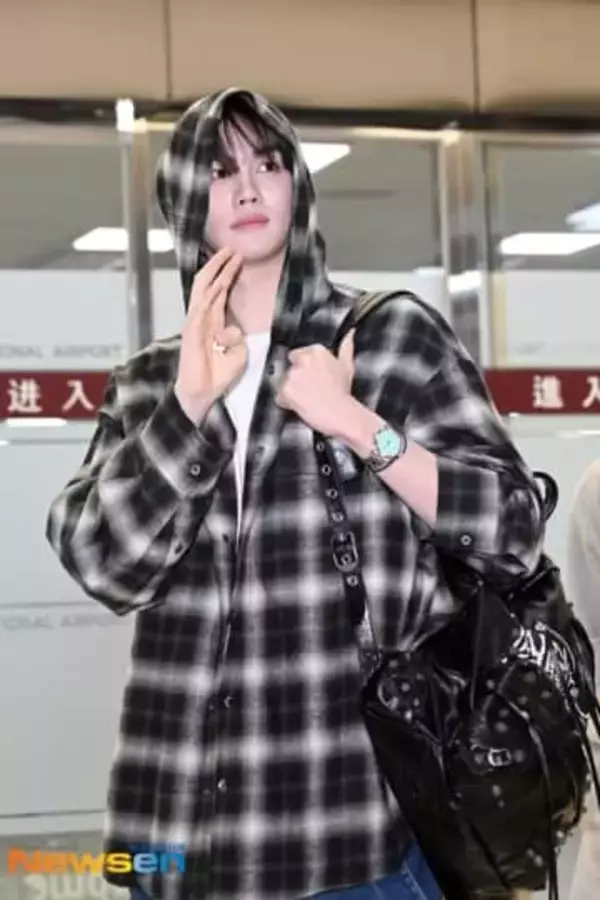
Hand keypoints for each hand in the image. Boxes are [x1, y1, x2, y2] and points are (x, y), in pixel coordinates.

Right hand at [175, 248, 246, 422]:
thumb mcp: (239, 355)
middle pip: (210, 284)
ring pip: (205, 289)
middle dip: (221, 266)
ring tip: (228, 255)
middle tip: (233, 249)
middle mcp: (203, 318)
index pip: (220, 292)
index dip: (228, 275)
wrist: (203, 391)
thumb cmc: (219, 374)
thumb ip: (238, 339)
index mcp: (214, 322)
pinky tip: (219, 279)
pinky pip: (201, 307)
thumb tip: (232, 329)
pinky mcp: (192, 329)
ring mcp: (196, 322)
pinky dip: (209, 293)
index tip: (238, 259)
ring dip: (216, 271)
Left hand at [275, 331, 355, 435]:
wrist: (341, 414)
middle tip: (310, 391)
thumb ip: (346, 347)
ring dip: (291, 391)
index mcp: (316, 351)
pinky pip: (280, 397)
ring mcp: (293, 375)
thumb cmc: (344, 392)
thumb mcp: (347, 366)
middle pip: (289, 369)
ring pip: (283, 382)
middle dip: (296, 379)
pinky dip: (287, 403)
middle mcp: (303, 360)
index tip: (311, 377)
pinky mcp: (286, 390)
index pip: (297, 355)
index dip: (303, 368)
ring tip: (307, 400)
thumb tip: (350, 333)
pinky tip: (300, 406)